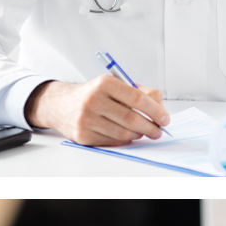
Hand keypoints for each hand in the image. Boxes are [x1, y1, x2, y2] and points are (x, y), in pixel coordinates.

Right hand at [25, 75, 169, 145]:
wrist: (61, 104)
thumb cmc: (93, 94)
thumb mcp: (114, 85)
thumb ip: (140, 92)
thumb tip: (160, 108)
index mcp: (104, 84)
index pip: (137, 98)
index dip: (155, 110)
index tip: (164, 118)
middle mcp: (93, 100)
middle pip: (131, 118)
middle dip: (150, 127)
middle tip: (158, 130)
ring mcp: (86, 119)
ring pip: (123, 133)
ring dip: (138, 135)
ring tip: (144, 132)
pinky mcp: (83, 135)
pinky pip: (112, 142)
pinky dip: (125, 140)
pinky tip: (128, 135)